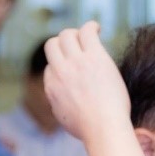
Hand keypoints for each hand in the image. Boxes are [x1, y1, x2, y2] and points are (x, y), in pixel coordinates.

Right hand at [42, 21, 130, 145]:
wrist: (103, 128)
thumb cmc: (90, 129)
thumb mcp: (64, 118)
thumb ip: (59, 102)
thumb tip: (60, 96)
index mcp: (51, 87)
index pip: (51, 67)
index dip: (63, 66)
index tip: (76, 71)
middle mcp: (59, 72)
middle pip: (52, 45)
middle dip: (63, 44)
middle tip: (79, 47)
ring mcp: (75, 63)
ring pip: (66, 34)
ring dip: (76, 34)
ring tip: (89, 37)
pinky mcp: (94, 56)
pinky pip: (87, 31)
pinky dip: (91, 26)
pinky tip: (98, 29)